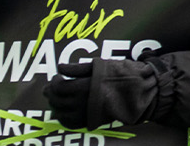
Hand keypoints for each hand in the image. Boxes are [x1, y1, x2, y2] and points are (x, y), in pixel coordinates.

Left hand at [42, 59, 157, 129]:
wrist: (140, 91)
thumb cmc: (122, 74)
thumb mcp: (101, 65)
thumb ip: (78, 68)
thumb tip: (60, 67)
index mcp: (86, 86)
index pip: (60, 87)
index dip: (54, 82)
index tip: (57, 76)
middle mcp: (85, 102)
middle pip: (58, 101)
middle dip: (51, 94)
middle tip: (49, 87)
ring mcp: (88, 113)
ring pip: (62, 113)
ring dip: (55, 106)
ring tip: (55, 99)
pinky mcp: (92, 120)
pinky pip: (71, 124)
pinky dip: (63, 118)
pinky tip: (62, 112)